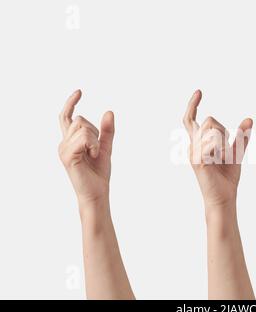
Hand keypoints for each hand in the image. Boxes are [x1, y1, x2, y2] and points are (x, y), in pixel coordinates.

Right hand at [58, 90, 114, 207]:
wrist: (97, 193)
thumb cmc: (99, 173)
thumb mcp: (106, 147)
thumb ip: (107, 131)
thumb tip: (109, 111)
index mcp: (70, 141)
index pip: (66, 117)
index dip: (71, 102)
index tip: (79, 91)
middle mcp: (63, 143)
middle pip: (80, 120)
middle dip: (94, 132)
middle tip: (96, 150)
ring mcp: (63, 149)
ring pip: (83, 128)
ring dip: (95, 140)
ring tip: (94, 155)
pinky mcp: (67, 156)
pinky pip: (84, 138)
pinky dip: (94, 145)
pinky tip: (93, 156)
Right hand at [183, 90, 252, 217]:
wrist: (224, 198)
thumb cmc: (227, 178)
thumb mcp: (237, 153)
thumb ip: (241, 136)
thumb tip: (249, 119)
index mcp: (199, 143)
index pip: (190, 119)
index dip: (193, 104)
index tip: (199, 91)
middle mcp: (193, 145)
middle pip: (210, 120)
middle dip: (224, 131)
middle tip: (226, 150)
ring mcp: (193, 152)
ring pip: (213, 129)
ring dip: (224, 141)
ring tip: (222, 158)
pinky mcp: (197, 159)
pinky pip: (213, 141)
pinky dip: (223, 149)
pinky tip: (221, 161)